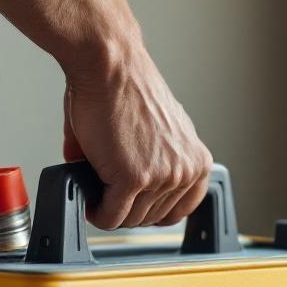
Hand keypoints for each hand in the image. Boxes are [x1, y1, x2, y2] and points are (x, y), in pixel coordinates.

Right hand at [61, 37, 212, 230]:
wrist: (110, 66)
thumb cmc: (124, 87)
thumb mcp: (154, 132)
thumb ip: (149, 163)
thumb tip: (122, 182)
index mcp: (196, 158)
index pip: (181, 209)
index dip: (151, 210)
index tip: (135, 206)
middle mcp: (185, 170)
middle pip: (152, 218)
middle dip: (126, 207)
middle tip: (107, 192)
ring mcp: (161, 177)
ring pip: (130, 220)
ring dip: (108, 209)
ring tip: (95, 190)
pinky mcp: (133, 179)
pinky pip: (110, 217)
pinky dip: (96, 212)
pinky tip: (89, 198)